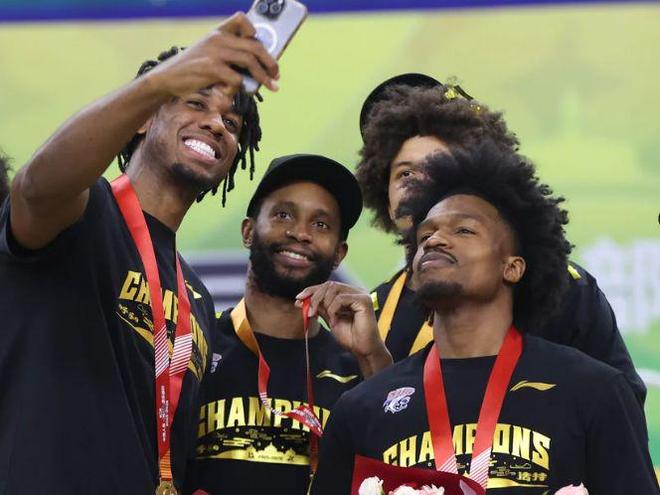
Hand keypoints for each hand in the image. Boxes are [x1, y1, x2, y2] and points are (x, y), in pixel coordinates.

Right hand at [146, 12, 278, 97]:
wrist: (167, 78)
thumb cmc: (192, 69)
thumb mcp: (208, 53)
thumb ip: (229, 54)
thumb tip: (258, 68)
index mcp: (218, 32)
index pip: (241, 19)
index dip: (254, 30)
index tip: (261, 44)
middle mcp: (218, 39)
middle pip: (254, 46)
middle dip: (270, 61)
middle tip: (276, 74)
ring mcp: (214, 53)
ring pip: (249, 61)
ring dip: (264, 76)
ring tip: (272, 86)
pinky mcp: (210, 68)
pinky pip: (236, 78)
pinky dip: (242, 86)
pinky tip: (243, 91)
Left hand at [296, 282, 391, 376]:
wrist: (363, 350)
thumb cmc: (350, 336)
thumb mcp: (330, 319)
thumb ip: (319, 308)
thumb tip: (301, 300)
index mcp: (348, 294)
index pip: (327, 286)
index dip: (312, 290)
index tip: (299, 298)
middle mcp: (355, 291)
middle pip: (329, 285)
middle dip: (315, 296)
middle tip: (309, 311)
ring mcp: (361, 294)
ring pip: (334, 289)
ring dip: (324, 304)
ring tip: (327, 319)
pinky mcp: (364, 300)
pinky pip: (341, 298)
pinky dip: (334, 309)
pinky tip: (335, 320)